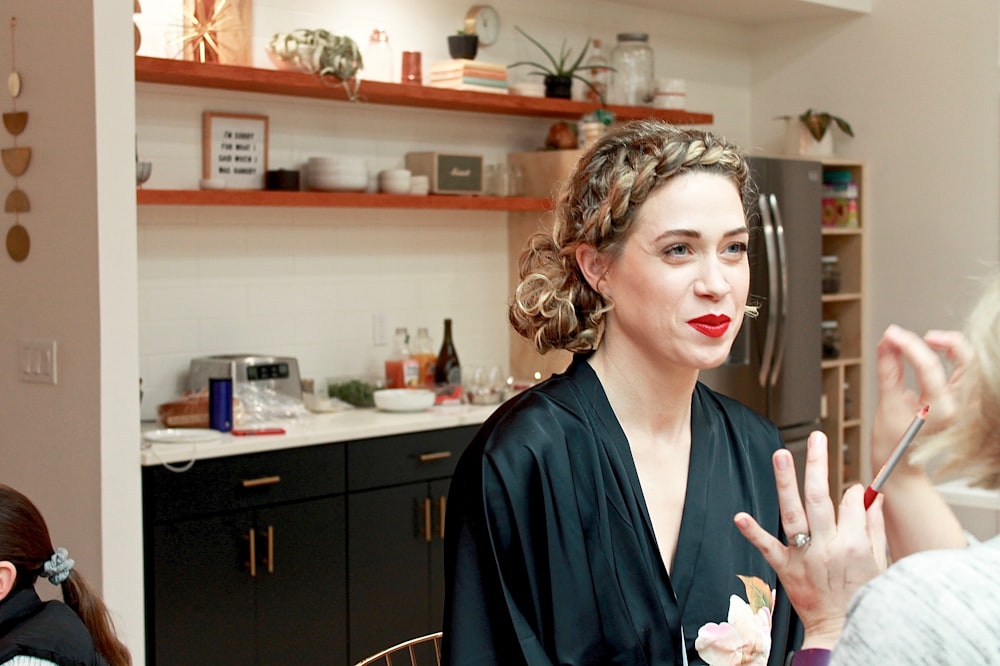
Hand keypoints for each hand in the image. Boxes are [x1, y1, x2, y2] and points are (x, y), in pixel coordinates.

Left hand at [734, 432, 886, 649]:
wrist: (842, 632)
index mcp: (855, 544)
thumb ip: (875, 527)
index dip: (852, 491)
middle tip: (816, 438)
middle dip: (818, 463)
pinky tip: (739, 516)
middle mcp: (828, 546)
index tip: (852, 491)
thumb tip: (874, 497)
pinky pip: (767, 547)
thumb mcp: (881, 563)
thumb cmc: (865, 599)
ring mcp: (804, 556)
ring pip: (793, 512)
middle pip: (821, 497)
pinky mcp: (785, 568)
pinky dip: (753, 531)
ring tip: (780, 455)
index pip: (851, 501)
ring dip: (785, 482)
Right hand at [871, 325, 971, 475]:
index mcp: (940, 410)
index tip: (891, 335)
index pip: (929, 366)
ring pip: (968, 363)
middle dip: (943, 341)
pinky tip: (932, 357)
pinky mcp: (961, 403)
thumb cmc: (893, 447)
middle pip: (966, 359)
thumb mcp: (886, 406)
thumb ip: (888, 371)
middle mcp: (959, 407)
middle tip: (921, 337)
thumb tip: (886, 345)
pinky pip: (964, 373)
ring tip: (925, 343)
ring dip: (949, 348)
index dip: (907, 344)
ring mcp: (964, 406)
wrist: (901, 469)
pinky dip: (950, 359)